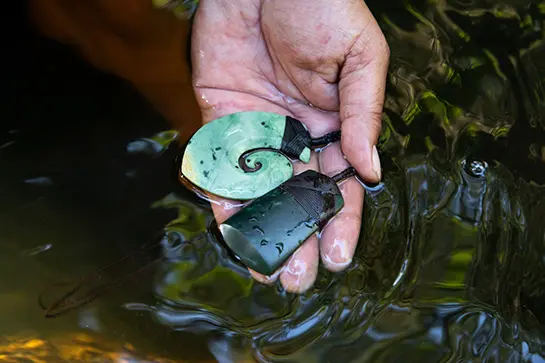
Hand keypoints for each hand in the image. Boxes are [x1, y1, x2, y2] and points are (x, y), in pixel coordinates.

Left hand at [191, 0, 388, 292]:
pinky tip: (229, 228)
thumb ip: (362, 115)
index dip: (339, 222)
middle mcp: (295, 134)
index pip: (339, 184)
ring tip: (262, 268)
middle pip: (296, 196)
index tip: (337, 258)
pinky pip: (219, 162)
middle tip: (296, 278)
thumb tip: (370, 171)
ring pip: (257, 190)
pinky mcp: (219, 116)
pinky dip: (221, 194)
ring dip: (259, 229)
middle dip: (297, 237)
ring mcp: (256, 129)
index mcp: (334, 124)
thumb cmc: (323, 6)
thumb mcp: (360, 57)